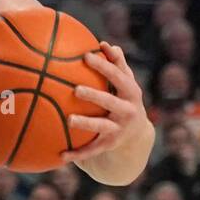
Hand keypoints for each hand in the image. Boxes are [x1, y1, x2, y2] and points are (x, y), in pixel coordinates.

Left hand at [61, 41, 147, 164]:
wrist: (138, 134)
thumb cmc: (125, 99)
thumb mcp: (126, 83)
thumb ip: (118, 65)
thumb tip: (106, 44)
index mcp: (130, 92)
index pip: (116, 75)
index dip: (103, 65)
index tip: (86, 56)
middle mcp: (127, 110)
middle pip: (109, 101)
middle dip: (94, 95)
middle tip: (76, 89)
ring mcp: (119, 128)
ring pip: (101, 126)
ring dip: (86, 123)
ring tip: (69, 119)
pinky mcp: (110, 144)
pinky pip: (92, 149)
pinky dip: (78, 153)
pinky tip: (61, 156)